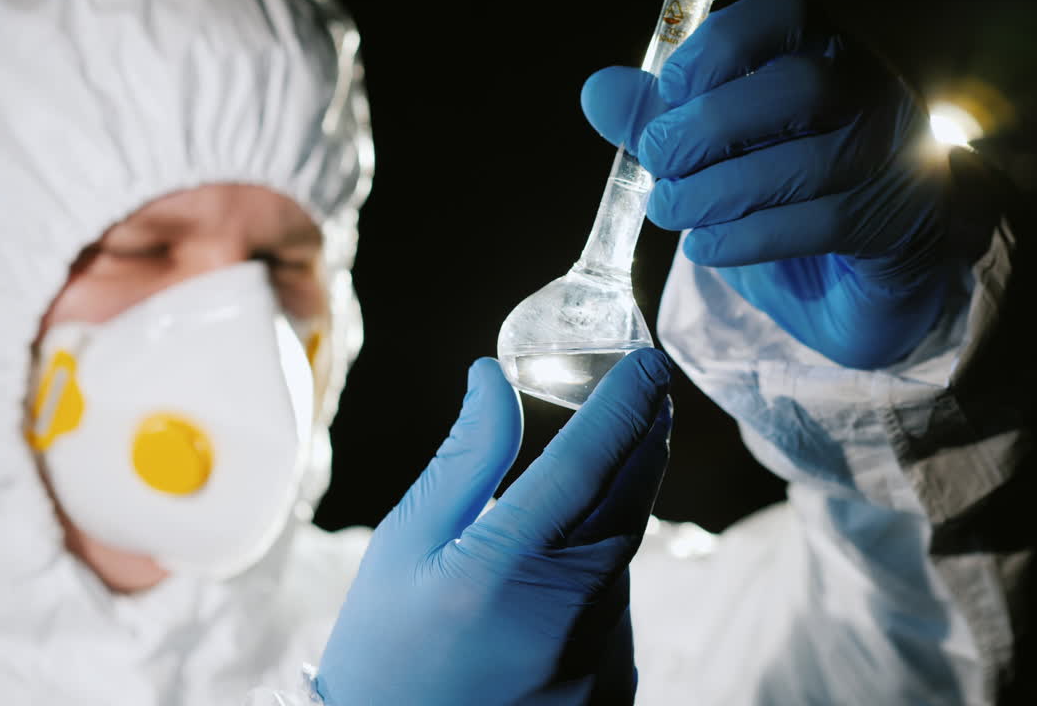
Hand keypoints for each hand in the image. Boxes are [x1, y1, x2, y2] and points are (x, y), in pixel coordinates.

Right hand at [316, 350, 672, 704]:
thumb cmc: (387, 645)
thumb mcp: (407, 543)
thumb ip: (465, 459)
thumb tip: (494, 378)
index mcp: (504, 570)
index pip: (585, 465)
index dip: (624, 405)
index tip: (647, 362)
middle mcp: (567, 615)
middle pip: (629, 501)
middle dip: (644, 436)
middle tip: (648, 389)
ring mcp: (598, 656)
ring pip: (626, 550)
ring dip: (620, 500)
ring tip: (591, 472)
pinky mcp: (612, 682)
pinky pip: (620, 597)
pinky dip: (605, 560)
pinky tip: (566, 559)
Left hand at [582, 0, 990, 368]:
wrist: (870, 266)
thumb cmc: (787, 188)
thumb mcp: (719, 147)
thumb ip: (661, 115)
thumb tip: (598, 91)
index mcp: (822, 49)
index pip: (786, 11)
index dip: (720, 46)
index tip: (670, 91)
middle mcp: (869, 91)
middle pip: (801, 87)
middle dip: (711, 125)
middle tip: (657, 159)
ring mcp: (891, 157)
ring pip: (808, 161)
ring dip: (719, 190)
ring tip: (669, 210)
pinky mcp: (892, 222)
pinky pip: (819, 225)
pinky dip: (746, 238)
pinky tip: (704, 248)